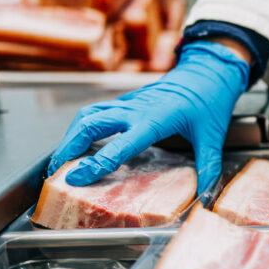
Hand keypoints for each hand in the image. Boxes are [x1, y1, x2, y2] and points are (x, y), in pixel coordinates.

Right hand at [47, 41, 249, 194]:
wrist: (208, 71)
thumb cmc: (210, 102)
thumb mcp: (213, 137)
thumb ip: (209, 167)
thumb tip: (206, 197)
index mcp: (155, 120)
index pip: (119, 146)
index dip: (95, 163)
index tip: (75, 177)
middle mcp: (135, 109)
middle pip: (90, 125)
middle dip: (68, 148)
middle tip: (55, 172)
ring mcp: (128, 102)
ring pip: (88, 115)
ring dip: (71, 136)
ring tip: (61, 160)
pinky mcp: (127, 100)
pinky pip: (97, 111)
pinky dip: (82, 126)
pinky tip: (78, 142)